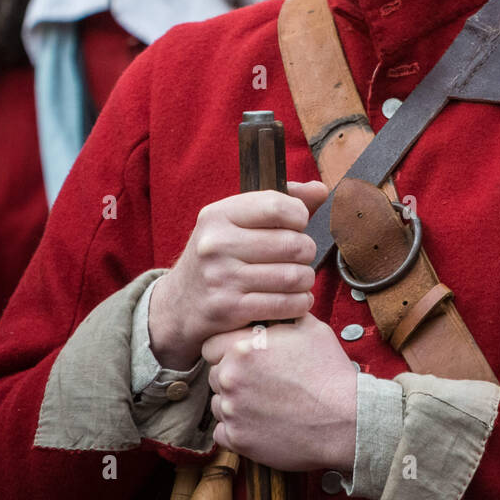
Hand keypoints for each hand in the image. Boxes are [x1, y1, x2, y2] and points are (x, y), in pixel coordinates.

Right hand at [148, 181, 327, 369]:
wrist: (179, 304)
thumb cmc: (219, 256)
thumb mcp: (237, 222)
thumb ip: (281, 202)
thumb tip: (320, 189)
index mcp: (219, 214)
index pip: (278, 206)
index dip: (299, 216)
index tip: (296, 226)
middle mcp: (216, 244)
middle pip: (293, 244)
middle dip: (306, 252)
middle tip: (299, 257)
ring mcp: (221, 278)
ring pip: (294, 276)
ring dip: (306, 280)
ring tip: (298, 279)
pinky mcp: (230, 309)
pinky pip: (286, 304)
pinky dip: (300, 303)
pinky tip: (294, 299)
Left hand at [202, 314, 358, 472]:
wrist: (345, 419)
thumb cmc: (329, 372)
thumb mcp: (310, 328)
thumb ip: (283, 314)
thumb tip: (279, 303)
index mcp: (242, 348)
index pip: (212, 345)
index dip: (227, 348)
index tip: (243, 356)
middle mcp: (230, 378)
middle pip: (215, 374)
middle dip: (233, 376)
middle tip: (261, 381)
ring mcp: (232, 411)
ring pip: (219, 403)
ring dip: (235, 403)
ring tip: (265, 403)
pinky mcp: (238, 439)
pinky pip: (223, 432)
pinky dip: (238, 429)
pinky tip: (262, 423)